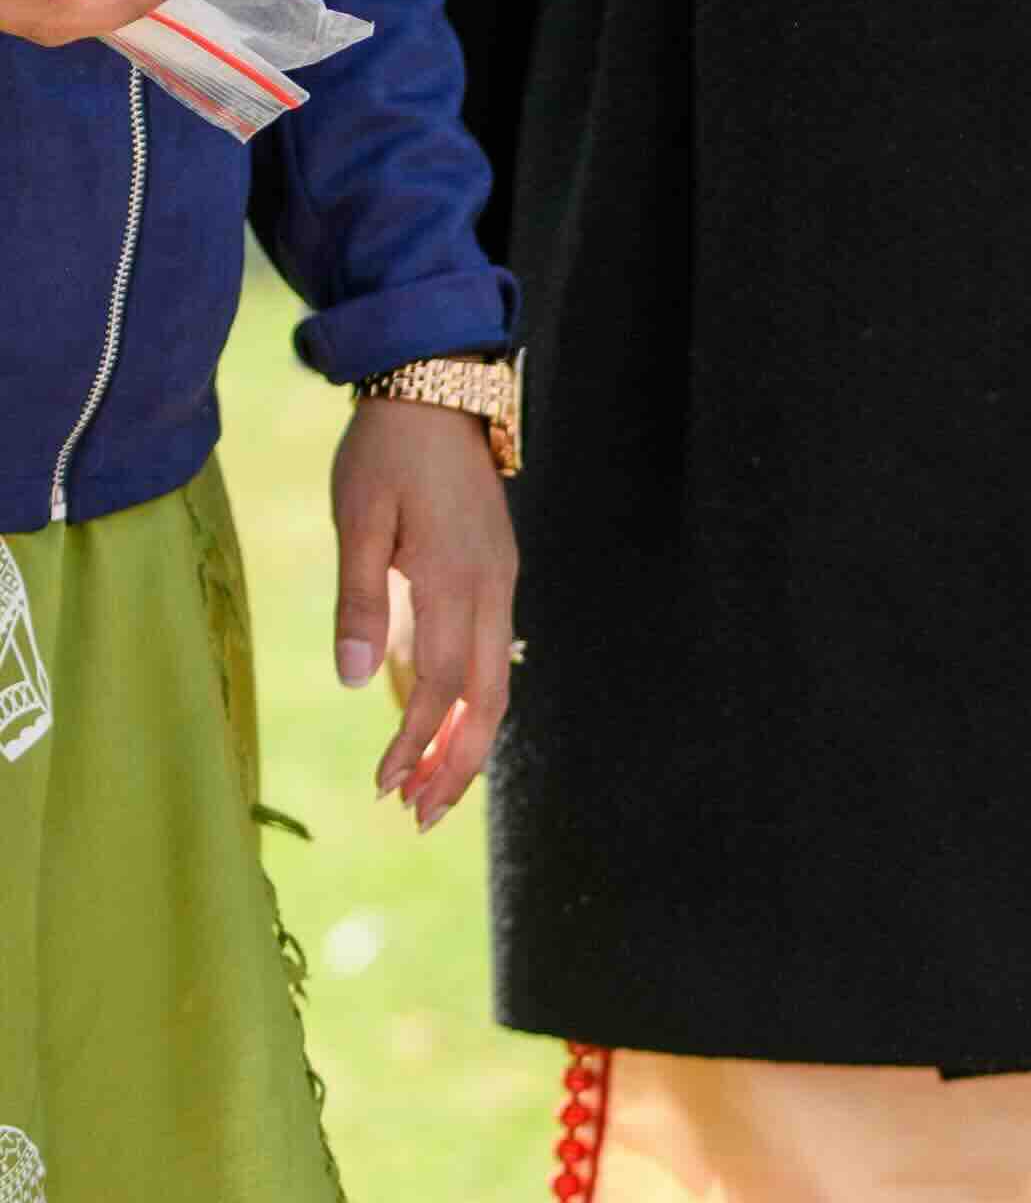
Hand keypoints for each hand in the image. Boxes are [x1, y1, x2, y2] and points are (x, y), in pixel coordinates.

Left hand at [328, 401, 517, 827]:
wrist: (437, 385)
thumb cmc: (386, 449)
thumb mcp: (357, 517)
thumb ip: (357, 600)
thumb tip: (359, 684)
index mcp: (453, 581)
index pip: (441, 687)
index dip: (415, 743)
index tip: (383, 785)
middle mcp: (490, 591)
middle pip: (486, 704)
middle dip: (456, 767)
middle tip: (420, 818)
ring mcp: (501, 583)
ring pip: (497, 686)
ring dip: (467, 745)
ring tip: (433, 789)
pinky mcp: (497, 574)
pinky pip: (494, 656)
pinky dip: (473, 704)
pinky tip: (446, 725)